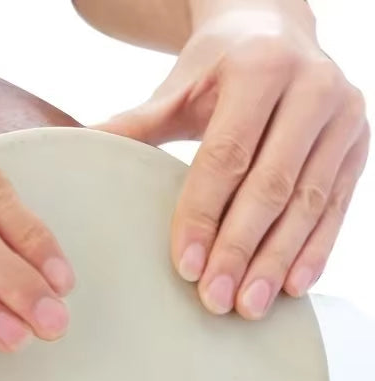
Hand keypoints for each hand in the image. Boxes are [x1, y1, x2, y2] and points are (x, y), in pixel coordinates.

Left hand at [96, 7, 369, 319]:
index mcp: (259, 69)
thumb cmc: (220, 67)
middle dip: (240, 249)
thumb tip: (77, 149)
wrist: (278, 31)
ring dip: (277, 261)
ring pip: (308, 203)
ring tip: (250, 305)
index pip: (227, 156)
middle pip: (271, 186)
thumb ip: (135, 125)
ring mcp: (343, 118)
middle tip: (215, 300)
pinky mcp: (358, 146)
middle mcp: (312, 88)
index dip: (204, 215)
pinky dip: (315, 249)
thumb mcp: (177, 89)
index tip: (186, 267)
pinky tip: (293, 286)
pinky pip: (338, 206)